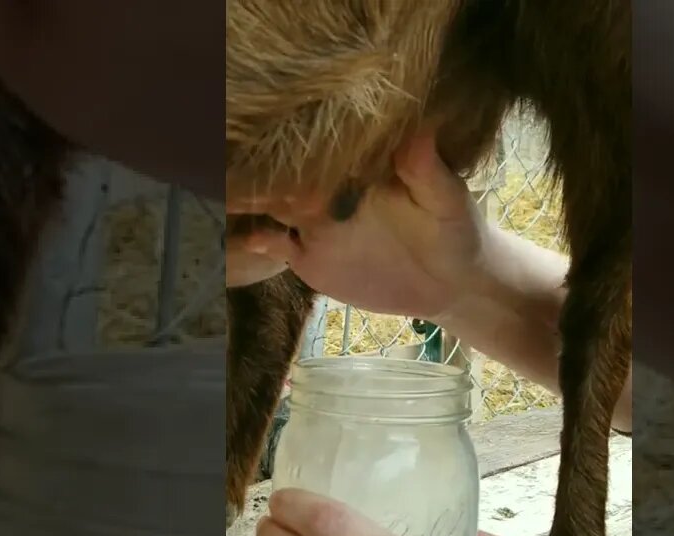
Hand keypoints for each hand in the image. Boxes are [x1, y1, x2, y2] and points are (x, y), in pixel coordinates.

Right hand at [226, 127, 488, 320]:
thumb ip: (427, 169)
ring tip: (221, 190)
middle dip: (252, 160)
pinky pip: (271, 247)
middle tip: (218, 145)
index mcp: (356, 162)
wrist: (451, 282)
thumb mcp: (446, 200)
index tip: (267, 116)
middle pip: (279, 169)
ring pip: (264, 203)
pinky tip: (249, 240)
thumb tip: (419, 131)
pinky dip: (255, 243)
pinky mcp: (307, 256)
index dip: (291, 131)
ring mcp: (312, 221)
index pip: (315, 141)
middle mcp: (326, 185)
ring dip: (242, 196)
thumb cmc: (455, 229)